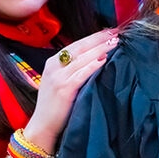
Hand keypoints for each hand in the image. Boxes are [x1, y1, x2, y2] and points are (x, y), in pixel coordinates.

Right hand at [24, 29, 117, 148]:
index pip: (75, 45)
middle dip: (99, 39)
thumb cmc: (55, 104)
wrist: (42, 126)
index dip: (93, 37)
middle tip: (115, 32)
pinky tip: (104, 60)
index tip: (108, 32)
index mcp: (52, 62)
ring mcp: (58, 77)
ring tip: (114, 43)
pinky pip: (81, 74)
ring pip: (82, 58)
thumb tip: (95, 57)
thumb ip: (72, 68)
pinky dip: (93, 65)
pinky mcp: (63, 89)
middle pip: (80, 47)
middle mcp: (54, 66)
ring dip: (100, 49)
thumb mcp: (59, 81)